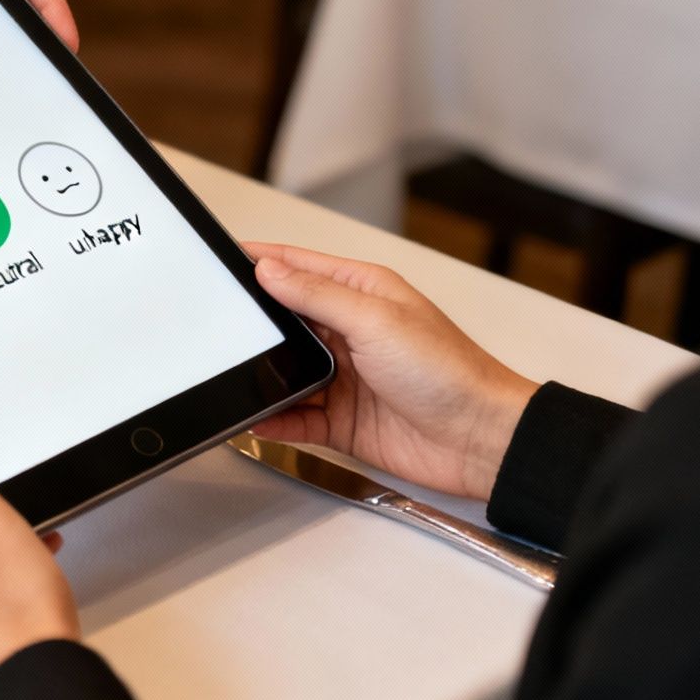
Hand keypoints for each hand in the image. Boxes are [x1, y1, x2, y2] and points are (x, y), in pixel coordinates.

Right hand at [245, 243, 539, 499]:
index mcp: (362, 293)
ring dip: (263, 377)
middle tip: (218, 327)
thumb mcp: (376, 320)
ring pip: (286, 370)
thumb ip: (317, 295)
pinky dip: (275, 419)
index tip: (220, 259)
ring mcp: (345, 376)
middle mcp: (350, 331)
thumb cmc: (449, 372)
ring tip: (234, 377)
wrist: (480, 440)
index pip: (298, 266)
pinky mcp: (343, 419)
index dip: (260, 261)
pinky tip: (258, 419)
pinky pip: (296, 417)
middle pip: (286, 320)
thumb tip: (269, 269)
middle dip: (254, 325)